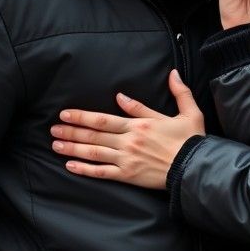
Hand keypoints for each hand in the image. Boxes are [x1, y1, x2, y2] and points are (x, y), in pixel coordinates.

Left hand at [51, 69, 204, 188]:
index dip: (82, 116)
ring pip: (93, 152)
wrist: (196, 167)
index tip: (65, 114)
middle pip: (93, 135)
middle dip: (71, 131)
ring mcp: (126, 160)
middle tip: (53, 129)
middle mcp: (128, 141)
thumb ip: (177, 92)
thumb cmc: (192, 140)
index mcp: (139, 125)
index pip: (103, 119)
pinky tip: (71, 166)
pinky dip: (85, 170)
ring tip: (56, 145)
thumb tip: (170, 74)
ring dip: (73, 148)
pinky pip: (102, 173)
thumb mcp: (188, 112)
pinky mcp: (129, 176)